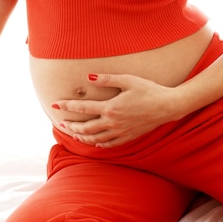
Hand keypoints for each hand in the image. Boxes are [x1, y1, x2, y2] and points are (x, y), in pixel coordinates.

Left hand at [52, 73, 176, 147]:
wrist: (167, 106)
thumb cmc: (148, 90)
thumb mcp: (127, 80)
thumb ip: (107, 79)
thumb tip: (89, 77)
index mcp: (110, 108)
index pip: (83, 108)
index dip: (67, 106)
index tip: (55, 104)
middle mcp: (113, 123)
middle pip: (85, 128)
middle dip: (71, 126)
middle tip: (60, 123)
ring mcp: (120, 132)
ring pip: (95, 139)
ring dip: (81, 137)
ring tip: (73, 134)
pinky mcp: (128, 137)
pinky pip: (109, 144)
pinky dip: (98, 144)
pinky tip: (94, 142)